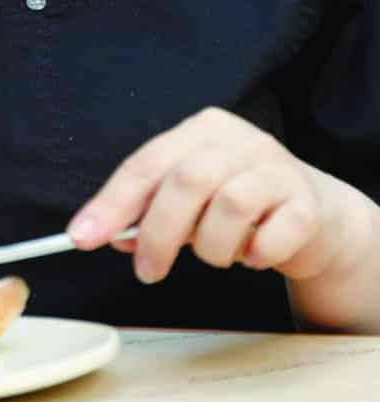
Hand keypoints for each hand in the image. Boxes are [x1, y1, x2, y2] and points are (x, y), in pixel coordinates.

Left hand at [67, 107, 366, 289]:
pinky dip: (254, 256)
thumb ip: (149, 212)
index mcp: (202, 130)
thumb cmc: (242, 205)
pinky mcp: (308, 204)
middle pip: (185, 181)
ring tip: (218, 254)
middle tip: (147, 271)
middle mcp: (241, 139)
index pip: (145, 163)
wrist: (319, 217)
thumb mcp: (190, 203)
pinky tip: (254, 255)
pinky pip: (271, 237)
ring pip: (228, 207)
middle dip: (157, 233)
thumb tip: (105, 234)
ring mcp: (278, 168)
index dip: (111, 202)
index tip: (82, 237)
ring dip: (212, 247)